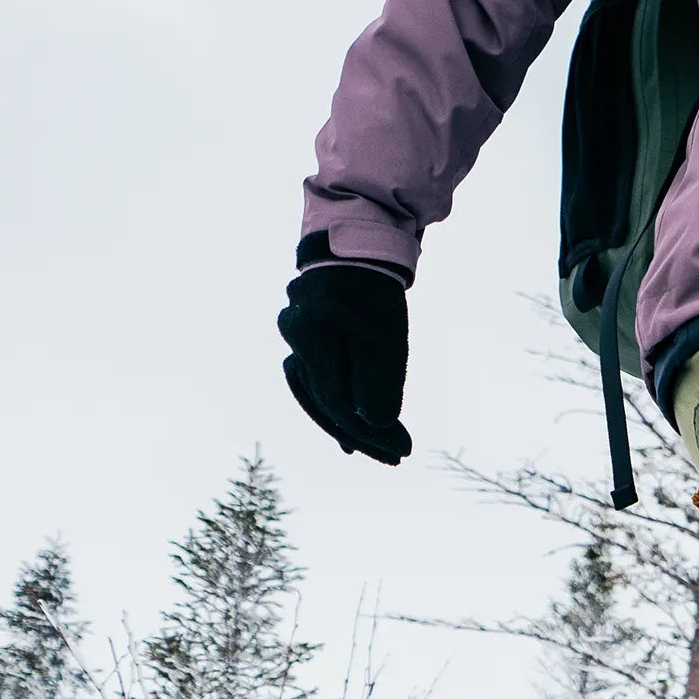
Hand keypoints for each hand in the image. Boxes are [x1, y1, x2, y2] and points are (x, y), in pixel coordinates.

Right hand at [278, 258, 412, 464]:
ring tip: (371, 448)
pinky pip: (316, 378)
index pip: (340, 402)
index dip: (372, 432)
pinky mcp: (307, 337)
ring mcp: (296, 336)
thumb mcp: (385, 333)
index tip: (403, 450)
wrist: (358, 243)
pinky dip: (334, 403)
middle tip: (397, 455)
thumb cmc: (374, 288)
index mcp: (311, 336)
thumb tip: (375, 424)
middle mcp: (295, 337)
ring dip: (347, 423)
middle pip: (326, 402)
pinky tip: (350, 429)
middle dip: (364, 433)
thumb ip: (378, 379)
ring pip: (317, 393)